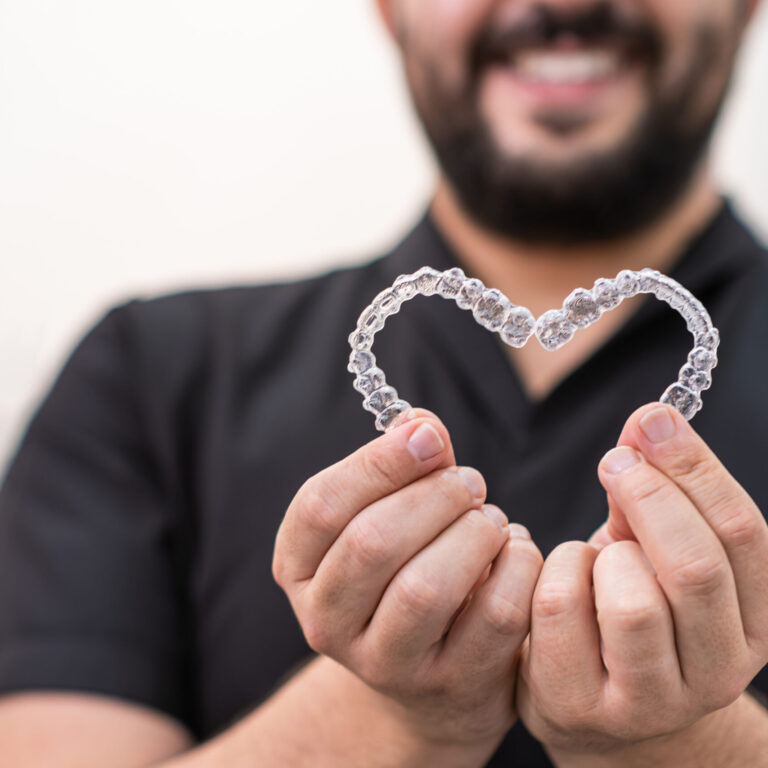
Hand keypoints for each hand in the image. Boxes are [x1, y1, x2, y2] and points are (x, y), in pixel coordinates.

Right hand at [272, 411, 542, 754]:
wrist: (431, 670)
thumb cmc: (407, 567)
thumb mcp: (391, 515)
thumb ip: (405, 466)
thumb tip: (421, 425)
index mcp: (298, 568)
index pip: (320, 507)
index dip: (378, 462)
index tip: (429, 435)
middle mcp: (326, 622)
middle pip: (372, 543)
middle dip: (434, 497)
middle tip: (470, 481)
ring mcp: (384, 663)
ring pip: (426, 588)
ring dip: (472, 534)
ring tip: (491, 519)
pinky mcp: (449, 684)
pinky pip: (494, 616)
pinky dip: (516, 567)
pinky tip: (514, 552)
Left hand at [516, 403, 767, 758]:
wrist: (596, 704)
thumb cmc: (628, 607)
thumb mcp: (652, 552)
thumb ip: (655, 492)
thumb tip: (650, 419)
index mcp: (753, 622)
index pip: (742, 533)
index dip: (695, 467)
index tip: (653, 420)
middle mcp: (718, 672)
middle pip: (695, 568)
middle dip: (650, 496)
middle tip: (615, 461)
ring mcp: (651, 701)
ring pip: (631, 603)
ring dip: (600, 553)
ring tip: (591, 555)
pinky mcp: (581, 707)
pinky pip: (559, 611)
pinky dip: (551, 573)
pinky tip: (554, 580)